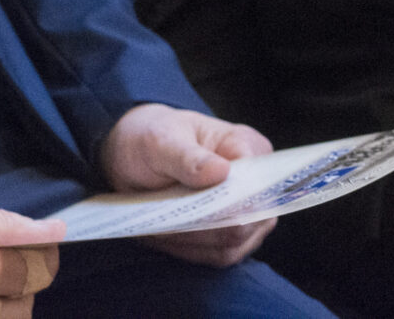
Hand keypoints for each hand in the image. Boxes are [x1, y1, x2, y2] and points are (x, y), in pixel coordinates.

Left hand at [101, 103, 273, 266]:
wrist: (135, 158)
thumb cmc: (153, 140)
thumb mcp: (159, 140)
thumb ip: (187, 156)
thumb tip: (221, 171)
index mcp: (247, 146)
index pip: (257, 180)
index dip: (231, 197)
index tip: (196, 202)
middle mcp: (256, 184)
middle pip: (248, 219)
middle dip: (207, 222)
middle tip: (169, 216)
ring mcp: (248, 215)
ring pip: (233, 241)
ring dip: (193, 238)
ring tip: (162, 223)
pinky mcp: (232, 237)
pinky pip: (219, 254)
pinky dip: (189, 248)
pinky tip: (166, 234)